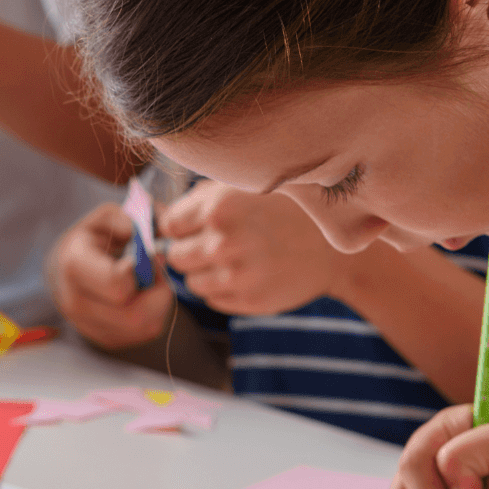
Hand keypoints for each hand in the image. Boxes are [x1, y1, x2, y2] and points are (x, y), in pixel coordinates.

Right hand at [47, 203, 173, 349]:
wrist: (62, 269)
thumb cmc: (90, 240)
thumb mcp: (107, 217)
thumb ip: (134, 220)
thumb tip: (159, 233)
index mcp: (74, 265)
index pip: (117, 283)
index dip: (142, 269)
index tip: (142, 256)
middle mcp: (76, 302)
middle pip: (135, 315)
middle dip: (157, 292)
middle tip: (155, 273)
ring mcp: (87, 326)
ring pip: (144, 328)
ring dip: (159, 305)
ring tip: (150, 284)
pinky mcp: (103, 339)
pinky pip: (143, 335)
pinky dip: (154, 316)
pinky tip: (143, 298)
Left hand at [159, 180, 341, 315]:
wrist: (332, 247)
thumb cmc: (283, 212)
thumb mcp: (244, 188)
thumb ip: (200, 200)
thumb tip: (157, 218)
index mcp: (218, 208)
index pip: (169, 226)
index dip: (182, 227)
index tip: (199, 226)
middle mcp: (224, 242)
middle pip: (175, 257)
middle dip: (191, 252)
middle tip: (219, 245)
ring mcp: (236, 275)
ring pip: (192, 283)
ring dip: (207, 273)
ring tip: (236, 259)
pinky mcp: (248, 300)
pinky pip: (213, 300)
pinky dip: (224, 290)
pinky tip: (249, 274)